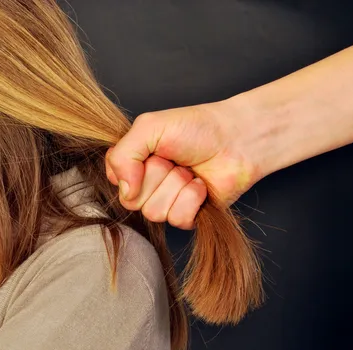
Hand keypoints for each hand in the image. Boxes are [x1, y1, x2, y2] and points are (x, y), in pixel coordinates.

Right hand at [106, 100, 258, 228]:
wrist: (237, 140)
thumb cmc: (197, 128)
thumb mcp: (150, 127)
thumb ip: (123, 155)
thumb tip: (125, 191)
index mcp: (132, 162)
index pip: (115, 178)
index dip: (132, 167)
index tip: (151, 151)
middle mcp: (145, 185)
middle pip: (133, 199)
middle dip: (158, 175)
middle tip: (175, 160)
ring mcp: (165, 202)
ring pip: (154, 212)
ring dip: (176, 186)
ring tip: (189, 171)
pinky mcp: (185, 216)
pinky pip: (177, 219)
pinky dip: (192, 198)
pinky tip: (200, 184)